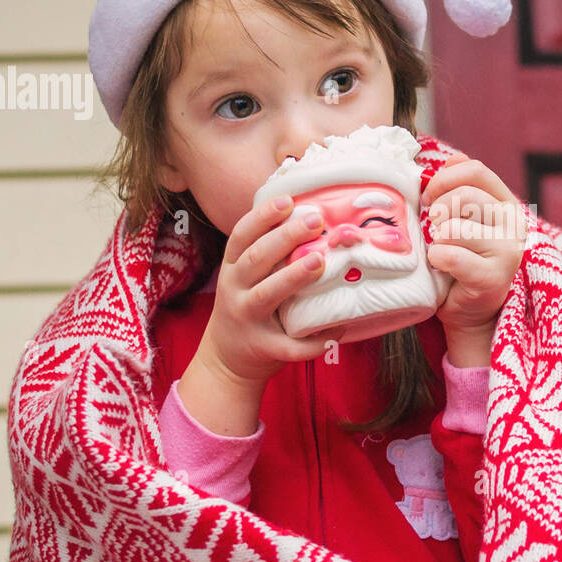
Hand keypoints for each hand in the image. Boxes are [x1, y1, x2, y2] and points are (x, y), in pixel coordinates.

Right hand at [195, 195, 348, 387]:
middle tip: (316, 221)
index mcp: (233, 268)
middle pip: (257, 258)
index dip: (263, 217)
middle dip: (286, 237)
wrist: (225, 359)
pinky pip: (289, 345)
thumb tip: (306, 215)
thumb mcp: (245, 276)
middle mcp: (234, 290)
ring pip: (268, 295)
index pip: (242, 235)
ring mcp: (247, 318)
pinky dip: (313, 341)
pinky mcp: (263, 347)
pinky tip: (336, 330)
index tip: (288, 201)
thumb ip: (266, 253)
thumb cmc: (247, 305)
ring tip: (319, 261)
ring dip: (293, 277)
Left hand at [422, 151, 527, 337]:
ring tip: (441, 253)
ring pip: (453, 228)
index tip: (428, 197)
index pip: (476, 171)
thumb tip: (453, 158)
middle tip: (434, 232)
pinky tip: (441, 268)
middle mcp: (514, 224)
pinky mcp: (493, 277)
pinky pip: (449, 255)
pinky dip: (436, 260)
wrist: (470, 313)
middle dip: (437, 213)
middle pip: (463, 197)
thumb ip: (459, 190)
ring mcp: (508, 251)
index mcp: (506, 204)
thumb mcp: (461, 221)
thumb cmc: (460, 263)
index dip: (444, 179)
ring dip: (437, 241)